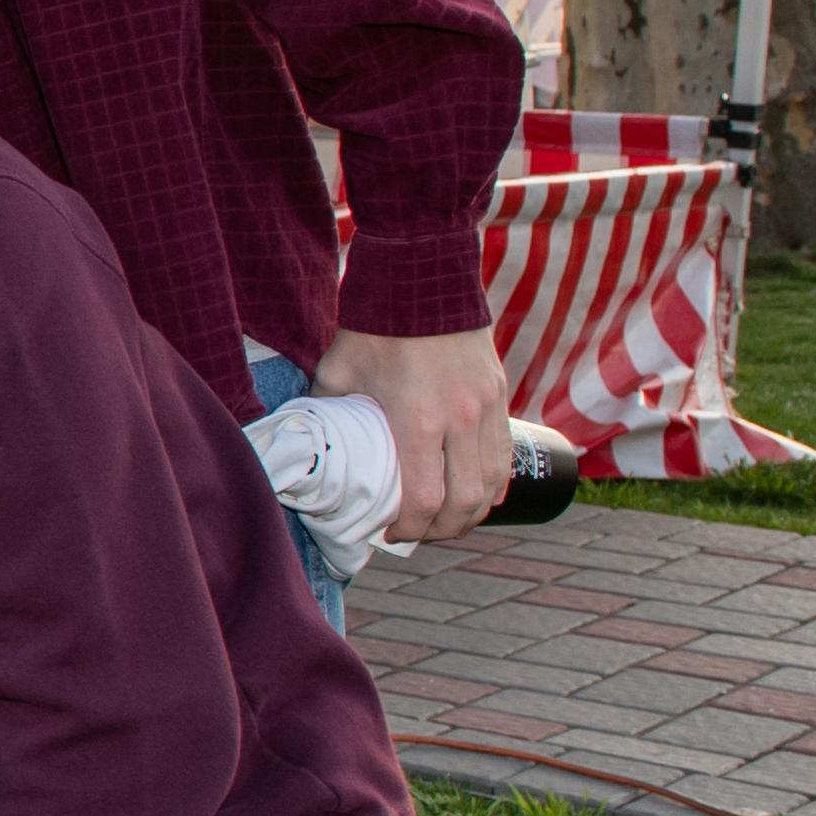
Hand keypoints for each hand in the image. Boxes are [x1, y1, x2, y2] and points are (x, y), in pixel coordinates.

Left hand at [312, 321, 512, 546]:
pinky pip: (505, 457)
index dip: (409, 528)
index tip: (390, 533)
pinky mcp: (502, 396)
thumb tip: (309, 449)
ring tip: (446, 522)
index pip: (423, 500)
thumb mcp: (336, 375)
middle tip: (418, 536)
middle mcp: (460, 420)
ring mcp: (487, 408)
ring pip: (493, 484)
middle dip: (441, 530)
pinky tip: (476, 497)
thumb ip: (328, 416)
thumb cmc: (373, 330)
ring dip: (472, 513)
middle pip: (464, 503)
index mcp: (416, 420)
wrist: (423, 279)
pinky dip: (494, 485)